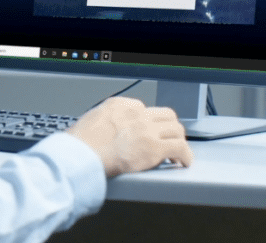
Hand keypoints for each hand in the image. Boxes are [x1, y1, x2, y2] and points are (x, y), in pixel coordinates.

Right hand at [67, 96, 193, 177]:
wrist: (81, 156)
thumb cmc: (80, 144)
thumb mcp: (90, 120)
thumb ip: (105, 121)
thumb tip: (106, 131)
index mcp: (120, 105)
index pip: (145, 109)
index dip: (150, 123)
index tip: (150, 132)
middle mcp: (137, 114)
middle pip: (166, 115)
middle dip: (169, 127)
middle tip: (168, 138)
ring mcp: (148, 130)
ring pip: (177, 130)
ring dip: (178, 141)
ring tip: (177, 152)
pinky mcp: (155, 148)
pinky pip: (180, 148)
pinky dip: (185, 155)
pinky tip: (183, 162)